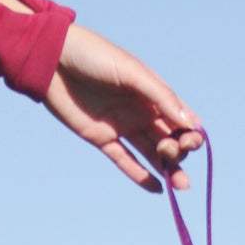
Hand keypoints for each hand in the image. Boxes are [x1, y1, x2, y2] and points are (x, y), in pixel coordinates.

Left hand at [44, 20, 202, 192]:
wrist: (53, 58)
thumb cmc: (94, 55)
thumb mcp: (132, 71)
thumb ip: (160, 96)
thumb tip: (190, 125)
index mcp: (152, 92)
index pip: (181, 118)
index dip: (191, 133)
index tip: (191, 141)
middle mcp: (141, 110)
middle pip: (169, 138)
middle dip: (178, 150)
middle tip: (169, 150)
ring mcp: (122, 125)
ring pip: (151, 153)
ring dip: (168, 168)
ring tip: (181, 187)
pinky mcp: (102, 138)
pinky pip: (125, 161)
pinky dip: (141, 176)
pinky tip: (158, 189)